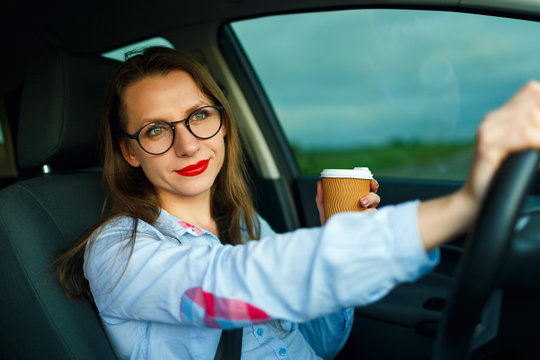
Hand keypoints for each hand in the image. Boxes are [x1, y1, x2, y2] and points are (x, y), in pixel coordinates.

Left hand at [316, 179, 379, 225]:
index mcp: (359, 199)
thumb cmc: (330, 221)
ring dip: (370, 209)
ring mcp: (366, 217)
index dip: (373, 184)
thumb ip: (322, 196)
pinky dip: (367, 219)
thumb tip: (320, 183)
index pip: (369, 190)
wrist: (329, 238)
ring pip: (374, 210)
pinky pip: (369, 222)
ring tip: (361, 210)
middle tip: (361, 201)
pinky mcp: (364, 226)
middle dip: (371, 197)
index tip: (371, 182)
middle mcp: (365, 208)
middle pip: (375, 198)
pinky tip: (362, 218)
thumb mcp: (325, 208)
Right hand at [419, 80, 539, 250]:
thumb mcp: (522, 150)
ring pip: (532, 117)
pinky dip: (539, 142)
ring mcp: (487, 131)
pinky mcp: (487, 146)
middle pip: (535, 102)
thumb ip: (532, 133)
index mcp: (500, 116)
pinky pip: (524, 134)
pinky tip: (539, 153)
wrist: (476, 203)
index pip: (532, 91)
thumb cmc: (503, 180)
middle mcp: (492, 119)